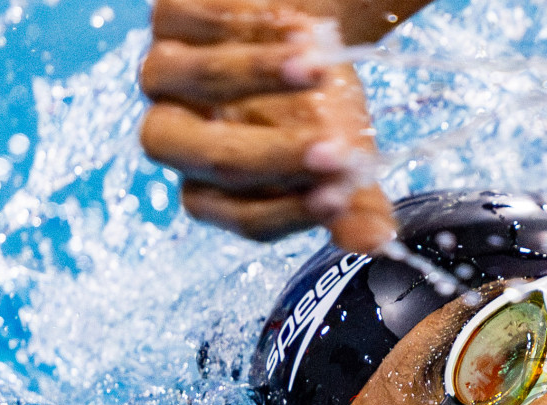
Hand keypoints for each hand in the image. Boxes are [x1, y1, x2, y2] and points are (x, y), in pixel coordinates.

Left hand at [139, 0, 396, 249]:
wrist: (306, 34)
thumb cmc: (317, 104)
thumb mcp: (342, 156)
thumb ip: (354, 202)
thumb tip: (378, 241)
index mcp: (215, 189)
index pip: (246, 216)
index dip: (292, 211)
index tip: (342, 197)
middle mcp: (181, 137)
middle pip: (214, 157)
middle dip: (278, 156)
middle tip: (336, 151)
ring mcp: (167, 76)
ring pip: (199, 80)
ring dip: (261, 75)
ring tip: (320, 69)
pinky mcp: (169, 19)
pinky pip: (196, 23)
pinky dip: (250, 27)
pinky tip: (298, 28)